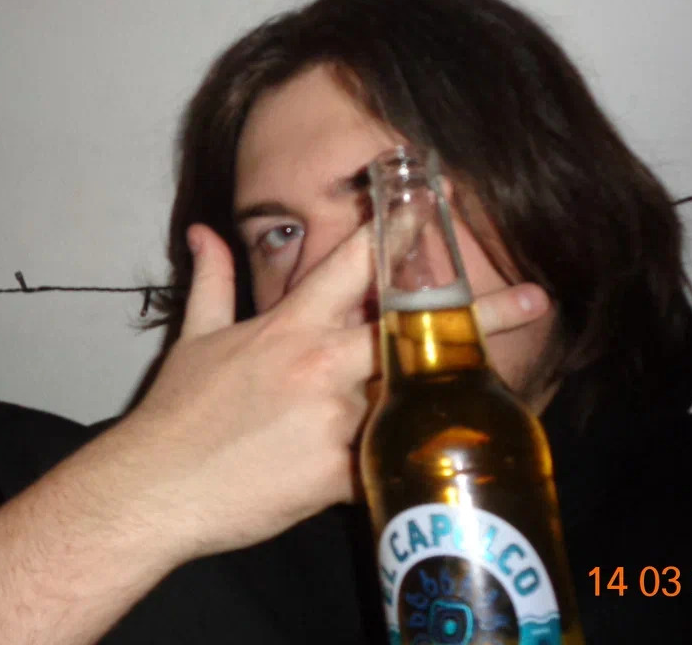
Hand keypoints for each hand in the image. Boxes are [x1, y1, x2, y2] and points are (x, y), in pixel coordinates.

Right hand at [95, 222, 550, 564]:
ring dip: (456, 391)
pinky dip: (406, 465)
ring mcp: (336, 420)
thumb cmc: (176, 413)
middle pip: (412, 326)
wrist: (154, 488)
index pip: (356, 265)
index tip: (440, 202)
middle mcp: (322, 364)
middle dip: (477, 308)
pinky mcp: (339, 475)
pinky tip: (441, 471)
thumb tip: (203, 231)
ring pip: (412, 397)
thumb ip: (211, 280)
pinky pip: (388, 465)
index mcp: (290, 326)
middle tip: (537, 296)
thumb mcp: (195, 339)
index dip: (402, 229)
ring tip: (509, 392)